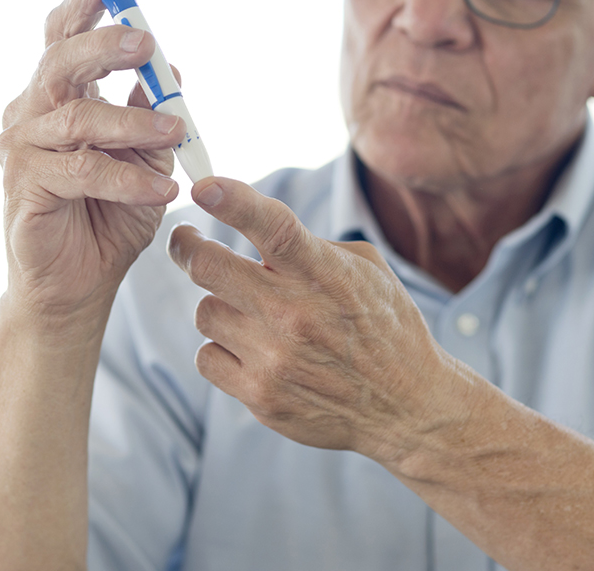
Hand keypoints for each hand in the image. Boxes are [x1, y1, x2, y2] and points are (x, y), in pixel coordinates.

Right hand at [0, 0, 185, 317]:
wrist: (80, 285)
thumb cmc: (109, 218)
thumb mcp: (145, 160)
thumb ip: (151, 115)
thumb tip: (170, 70)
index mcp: (57, 97)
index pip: (63, 36)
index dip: (85, 3)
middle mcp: (31, 114)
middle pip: (60, 61)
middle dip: (105, 45)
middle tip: (145, 42)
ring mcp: (22, 149)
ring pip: (77, 116)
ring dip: (134, 123)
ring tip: (175, 134)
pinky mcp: (25, 187)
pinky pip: (82, 170)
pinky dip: (128, 179)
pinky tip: (161, 192)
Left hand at [167, 178, 468, 464]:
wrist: (407, 406)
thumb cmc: (385, 327)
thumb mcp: (365, 269)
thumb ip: (310, 246)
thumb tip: (253, 233)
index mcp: (325, 275)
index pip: (274, 228)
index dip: (233, 202)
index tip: (202, 187)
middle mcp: (295, 315)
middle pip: (209, 268)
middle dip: (186, 245)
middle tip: (186, 239)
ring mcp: (275, 359)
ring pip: (206, 312)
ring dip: (221, 305)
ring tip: (251, 312)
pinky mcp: (261, 397)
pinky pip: (207, 357)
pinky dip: (222, 349)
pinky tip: (251, 349)